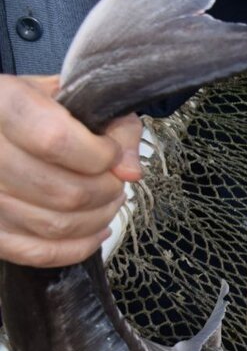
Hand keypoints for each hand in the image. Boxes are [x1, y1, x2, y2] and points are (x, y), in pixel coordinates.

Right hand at [0, 75, 141, 266]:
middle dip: (106, 192)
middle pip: (62, 191)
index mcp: (4, 104)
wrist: (3, 122)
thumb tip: (130, 171)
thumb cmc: (42, 108)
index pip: (55, 141)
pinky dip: (77, 247)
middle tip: (116, 184)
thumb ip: (116, 127)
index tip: (111, 153)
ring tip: (109, 202)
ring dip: (97, 219)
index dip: (99, 156)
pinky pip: (36, 252)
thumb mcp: (78, 98)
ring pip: (53, 225)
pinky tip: (97, 231)